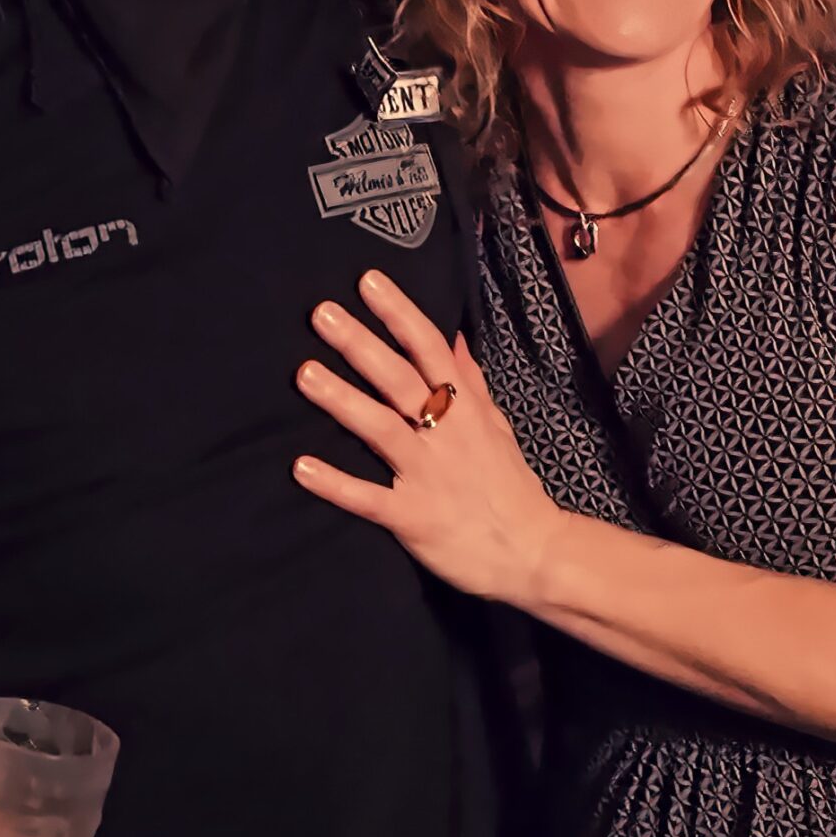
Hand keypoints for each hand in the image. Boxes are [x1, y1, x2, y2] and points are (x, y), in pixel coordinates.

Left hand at [288, 273, 564, 606]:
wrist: (535, 554)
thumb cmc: (511, 487)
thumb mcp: (497, 426)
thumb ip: (470, 381)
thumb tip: (454, 334)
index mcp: (465, 410)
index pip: (430, 350)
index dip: (399, 314)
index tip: (367, 282)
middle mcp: (446, 435)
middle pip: (401, 380)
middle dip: (361, 344)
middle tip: (321, 313)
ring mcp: (429, 475)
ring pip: (382, 429)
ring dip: (342, 400)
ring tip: (304, 373)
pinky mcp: (413, 517)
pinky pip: (370, 499)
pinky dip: (336, 483)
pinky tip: (301, 467)